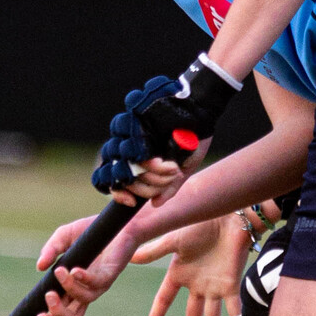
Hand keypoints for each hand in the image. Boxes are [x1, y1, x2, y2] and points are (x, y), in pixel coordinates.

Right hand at [34, 212, 132, 315]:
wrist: (116, 223)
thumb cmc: (90, 233)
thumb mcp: (64, 236)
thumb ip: (50, 250)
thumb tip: (39, 267)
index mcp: (72, 288)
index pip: (61, 312)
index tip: (37, 315)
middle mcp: (86, 290)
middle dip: (58, 314)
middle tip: (49, 295)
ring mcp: (99, 284)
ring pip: (84, 299)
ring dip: (68, 287)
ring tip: (59, 270)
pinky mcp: (110, 273)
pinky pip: (97, 283)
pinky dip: (84, 279)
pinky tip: (75, 270)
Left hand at [91, 58, 237, 194]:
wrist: (202, 111)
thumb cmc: (193, 139)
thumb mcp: (184, 168)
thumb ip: (169, 186)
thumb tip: (155, 204)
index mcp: (137, 161)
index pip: (112, 179)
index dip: (118, 192)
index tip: (131, 202)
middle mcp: (129, 146)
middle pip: (115, 172)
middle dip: (139, 184)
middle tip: (163, 183)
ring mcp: (130, 130)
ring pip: (121, 156)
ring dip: (148, 171)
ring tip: (171, 169)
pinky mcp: (134, 116)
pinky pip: (130, 139)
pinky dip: (148, 157)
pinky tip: (166, 161)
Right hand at [132, 212, 250, 315]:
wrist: (229, 217)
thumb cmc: (201, 223)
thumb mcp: (173, 240)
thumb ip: (154, 251)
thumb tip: (129, 257)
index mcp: (180, 272)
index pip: (165, 298)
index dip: (158, 313)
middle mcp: (197, 282)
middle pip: (192, 313)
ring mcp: (215, 285)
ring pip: (212, 315)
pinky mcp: (233, 283)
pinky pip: (233, 308)